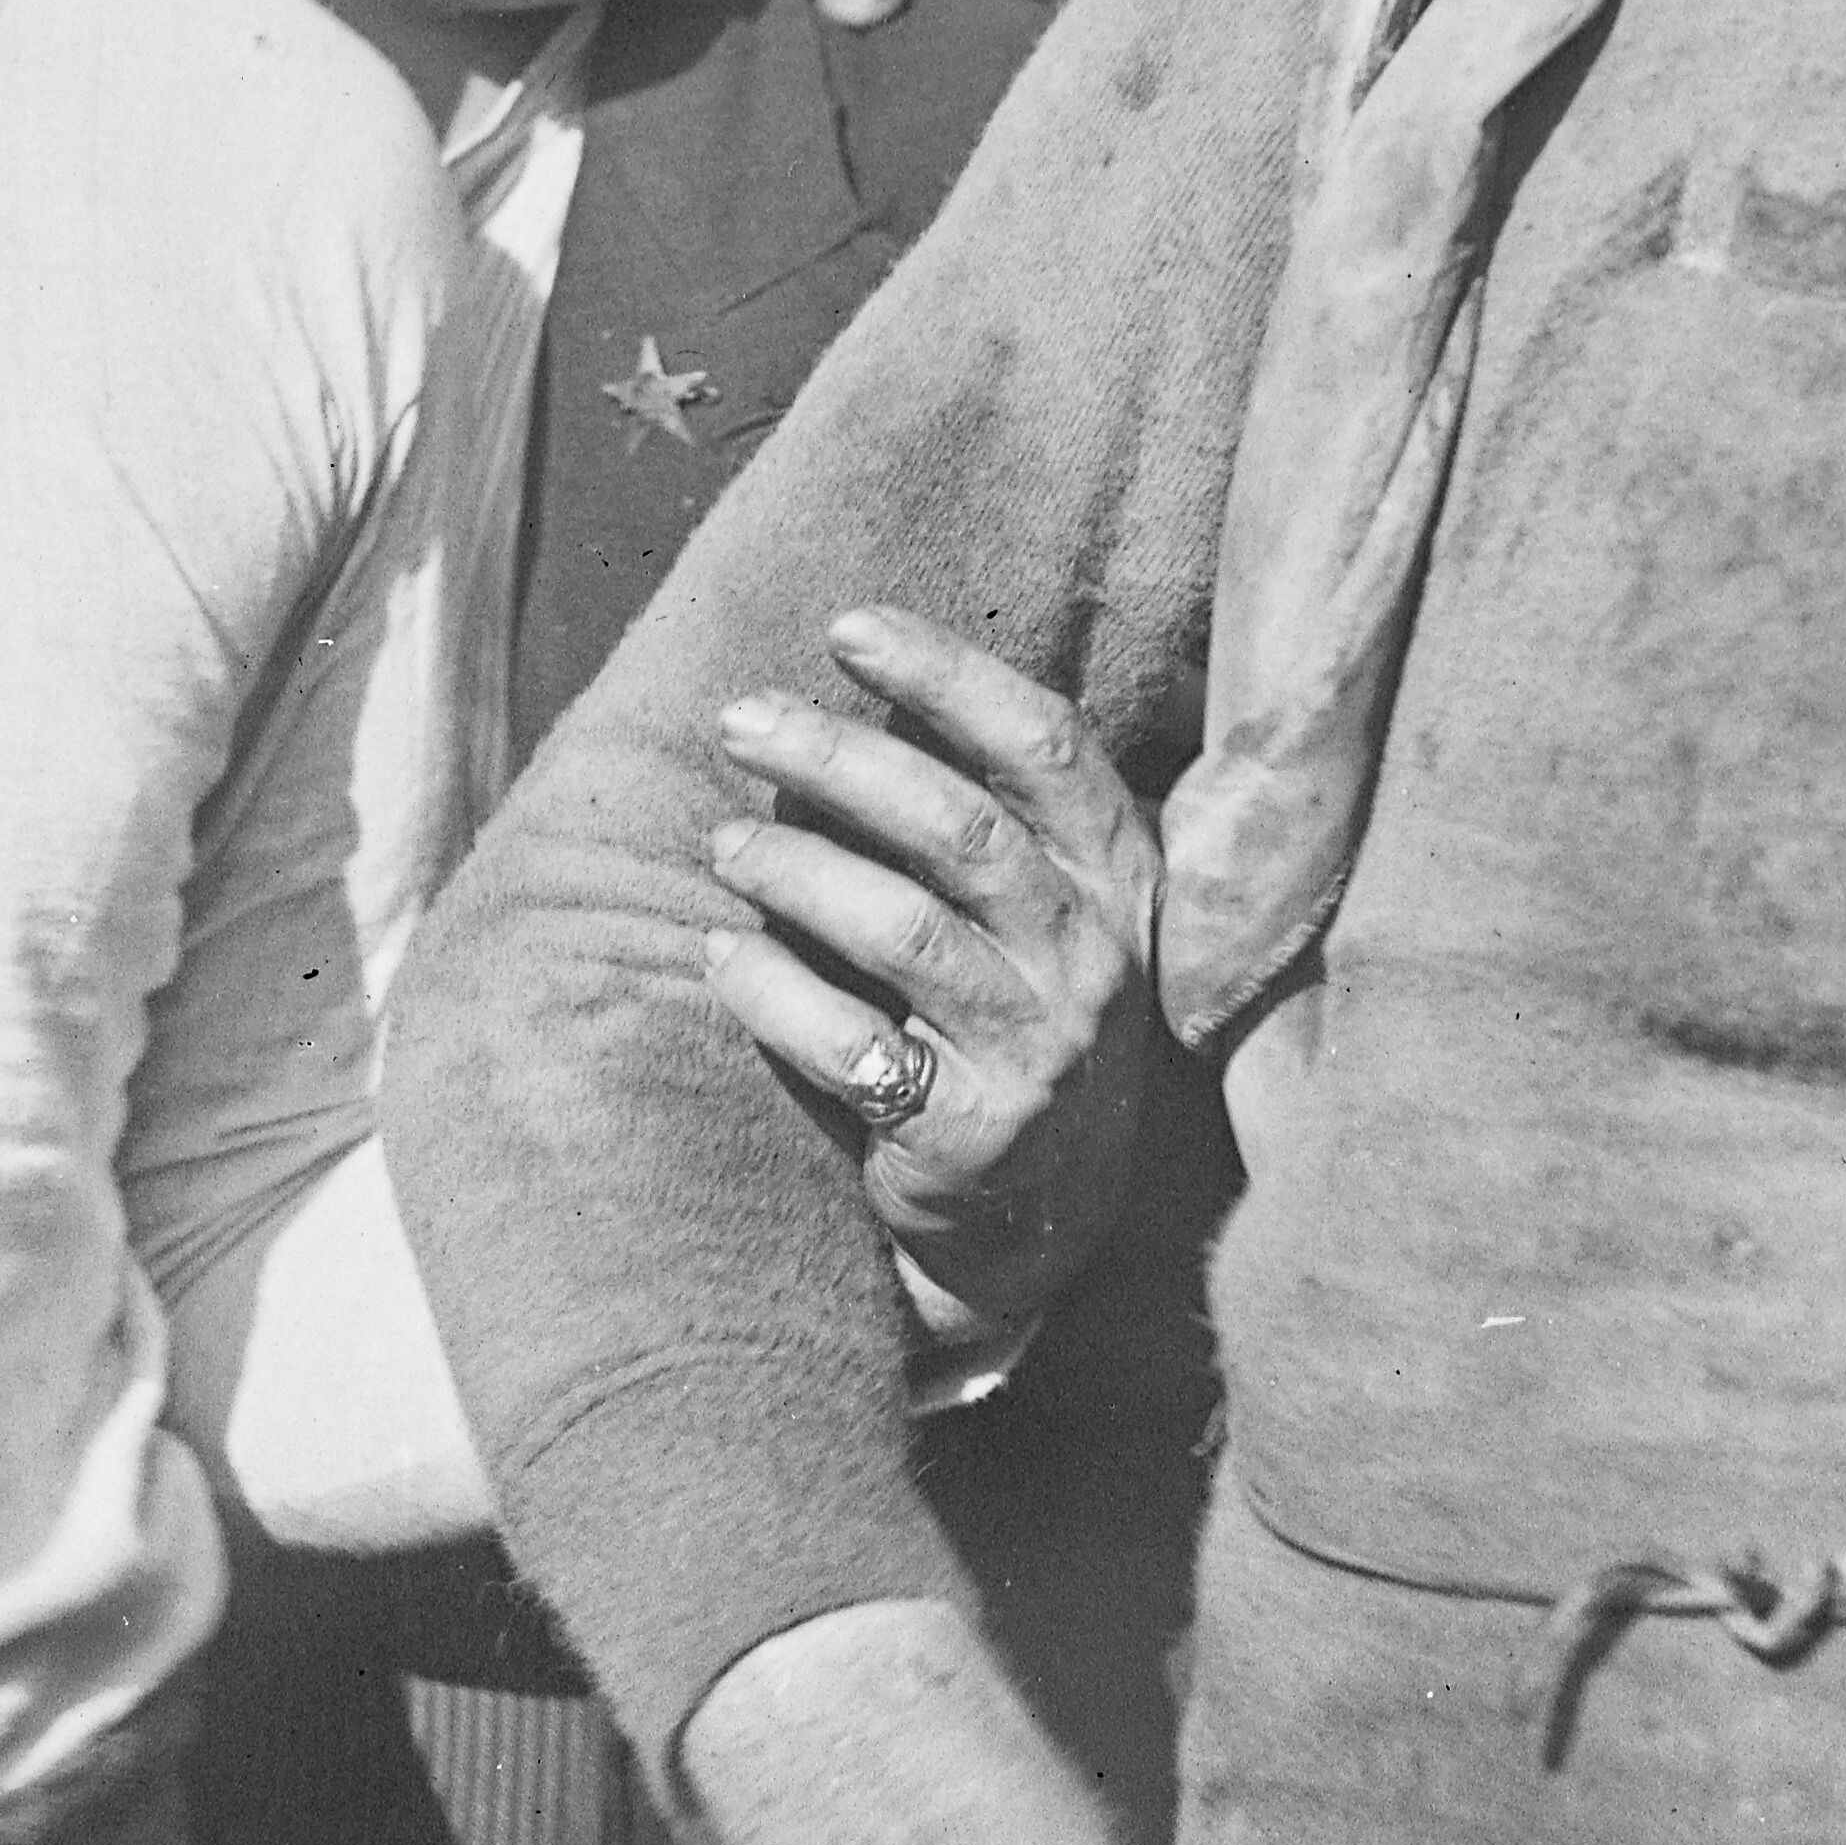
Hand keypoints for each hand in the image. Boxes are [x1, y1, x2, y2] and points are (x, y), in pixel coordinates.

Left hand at [702, 606, 1165, 1345]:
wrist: (1042, 1217)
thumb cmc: (1014, 1015)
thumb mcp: (1045, 910)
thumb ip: (979, 815)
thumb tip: (833, 692)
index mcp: (1121, 876)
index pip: (1045, 745)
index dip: (947, 676)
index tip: (847, 627)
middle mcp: (1095, 957)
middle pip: (962, 829)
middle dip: (841, 758)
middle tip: (740, 718)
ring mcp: (1041, 1051)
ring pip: (906, 932)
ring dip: (798, 870)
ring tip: (723, 840)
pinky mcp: (972, 1136)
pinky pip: (856, 1050)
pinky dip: (776, 993)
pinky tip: (724, 955)